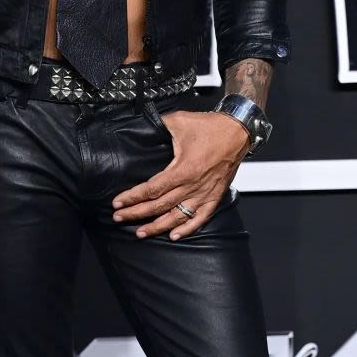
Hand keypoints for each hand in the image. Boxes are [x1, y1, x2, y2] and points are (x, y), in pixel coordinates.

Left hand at [111, 110, 249, 238]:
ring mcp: (204, 193)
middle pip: (160, 206)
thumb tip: (140, 127)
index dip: (133, 197)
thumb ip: (157, 125)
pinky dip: (187, 229)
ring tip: (140, 232)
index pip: (152, 189)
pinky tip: (174, 235)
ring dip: (157, 226)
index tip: (118, 203)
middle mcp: (193, 186)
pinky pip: (200, 218)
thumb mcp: (179, 121)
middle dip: (137, 214)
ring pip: (177, 216)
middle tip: (119, 218)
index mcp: (183, 169)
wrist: (238, 131)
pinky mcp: (215, 196)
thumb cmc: (211, 126)